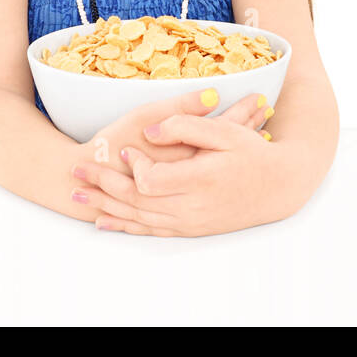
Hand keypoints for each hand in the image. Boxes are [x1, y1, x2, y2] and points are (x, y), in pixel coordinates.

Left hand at [71, 105, 283, 236]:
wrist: (279, 186)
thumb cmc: (253, 154)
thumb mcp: (224, 131)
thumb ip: (186, 125)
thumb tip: (151, 132)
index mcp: (199, 179)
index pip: (151, 179)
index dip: (133, 164)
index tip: (127, 148)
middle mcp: (192, 206)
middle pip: (136, 200)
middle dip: (102, 186)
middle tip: (77, 171)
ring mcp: (190, 222)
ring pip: (138, 217)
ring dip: (105, 207)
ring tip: (76, 197)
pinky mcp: (191, 229)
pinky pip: (151, 231)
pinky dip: (124, 227)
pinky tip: (103, 224)